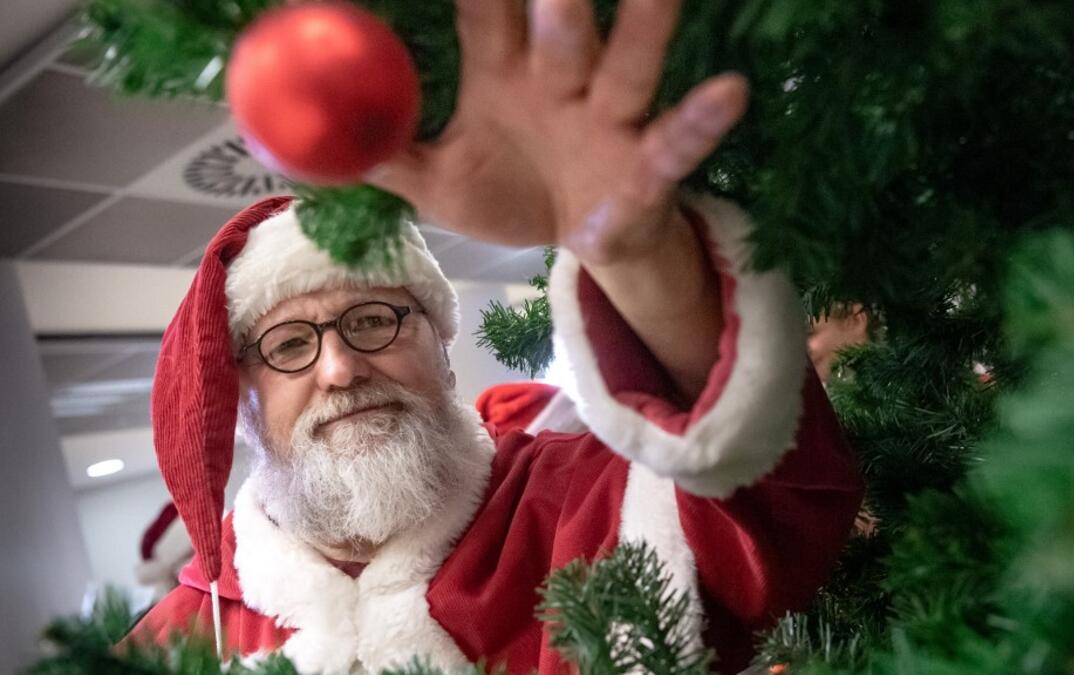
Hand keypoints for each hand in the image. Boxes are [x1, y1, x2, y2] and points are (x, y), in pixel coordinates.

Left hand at [368, 0, 747, 266]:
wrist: (578, 243)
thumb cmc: (509, 192)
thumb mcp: (436, 180)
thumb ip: (382, 154)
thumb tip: (308, 139)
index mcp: (501, 73)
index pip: (480, 9)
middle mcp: (559, 82)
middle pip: (556, 23)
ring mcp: (608, 120)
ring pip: (625, 65)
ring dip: (639, 25)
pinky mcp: (646, 167)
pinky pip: (673, 143)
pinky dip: (697, 122)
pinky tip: (729, 91)